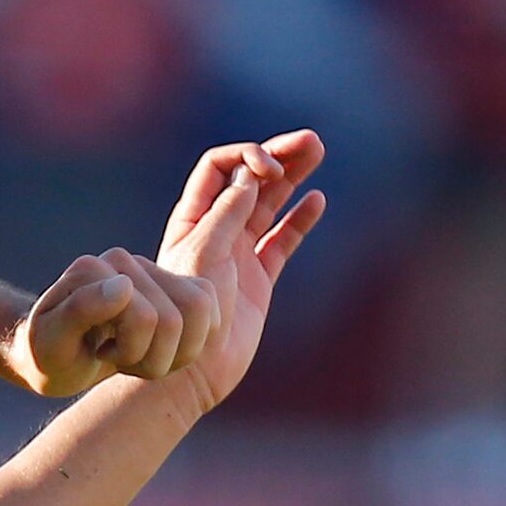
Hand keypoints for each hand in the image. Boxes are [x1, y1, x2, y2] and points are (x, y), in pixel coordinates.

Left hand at [9, 229, 224, 397]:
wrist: (55, 356)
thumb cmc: (49, 352)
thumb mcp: (52, 339)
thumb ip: (82, 309)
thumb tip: (125, 285)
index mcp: (92, 269)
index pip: (146, 317)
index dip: (131, 352)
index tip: (98, 353)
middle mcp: (122, 261)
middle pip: (174, 320)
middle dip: (152, 358)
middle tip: (118, 358)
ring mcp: (149, 272)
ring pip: (198, 313)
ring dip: (173, 354)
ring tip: (137, 355)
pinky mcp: (172, 287)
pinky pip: (209, 311)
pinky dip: (190, 345)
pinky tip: (157, 349)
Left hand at [156, 130, 326, 414]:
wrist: (194, 365)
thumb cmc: (189, 310)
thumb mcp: (204, 252)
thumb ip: (227, 214)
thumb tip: (249, 173)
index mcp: (194, 218)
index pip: (218, 169)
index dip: (244, 158)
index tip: (268, 168)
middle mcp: (216, 230)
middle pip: (249, 181)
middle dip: (277, 157)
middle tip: (310, 141)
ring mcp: (240, 254)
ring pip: (270, 206)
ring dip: (293, 179)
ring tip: (316, 152)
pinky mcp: (259, 279)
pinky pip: (282, 241)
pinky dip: (299, 220)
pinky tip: (317, 200)